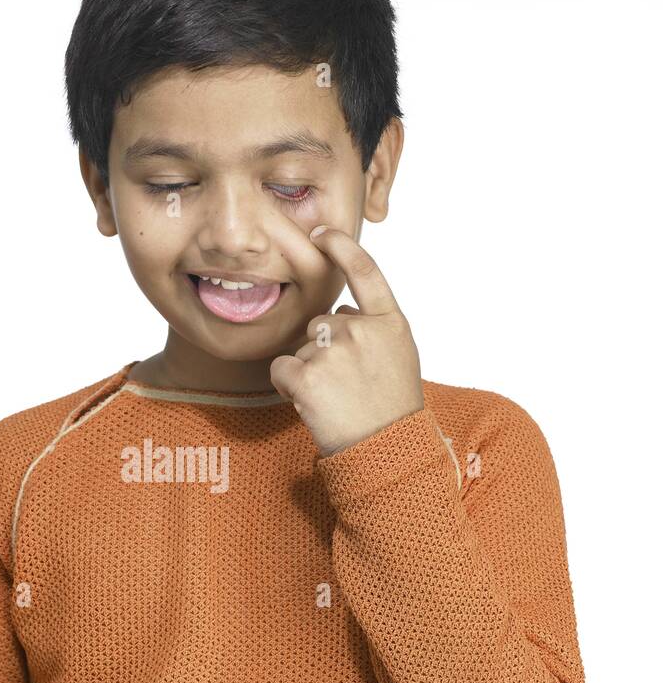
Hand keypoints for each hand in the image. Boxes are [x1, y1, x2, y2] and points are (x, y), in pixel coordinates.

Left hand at [269, 225, 423, 456]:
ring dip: (309, 371)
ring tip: (336, 399)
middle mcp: (361, 329)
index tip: (321, 232)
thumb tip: (343, 309)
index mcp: (389, 323)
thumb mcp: (400, 357)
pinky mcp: (307, 376)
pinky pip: (282, 369)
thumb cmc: (392, 409)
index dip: (341, 247)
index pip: (365, 272)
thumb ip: (374, 327)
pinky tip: (313, 405)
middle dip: (325, 350)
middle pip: (322, 323)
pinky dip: (289, 387)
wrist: (387, 451)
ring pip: (302, 348)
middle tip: (349, 386)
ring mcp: (333, 351)